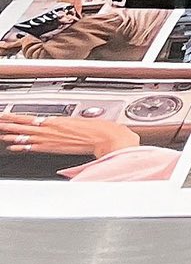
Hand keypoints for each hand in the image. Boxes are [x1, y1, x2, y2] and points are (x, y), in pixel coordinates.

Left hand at [0, 114, 139, 158]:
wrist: (107, 139)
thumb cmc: (99, 128)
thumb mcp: (80, 119)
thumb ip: (64, 122)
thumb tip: (55, 122)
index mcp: (55, 120)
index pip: (28, 118)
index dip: (14, 116)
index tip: (4, 114)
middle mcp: (50, 130)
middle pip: (22, 127)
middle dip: (8, 124)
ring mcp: (50, 141)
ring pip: (24, 137)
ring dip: (10, 135)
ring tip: (0, 133)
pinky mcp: (53, 149)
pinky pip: (32, 148)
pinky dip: (21, 147)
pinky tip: (13, 147)